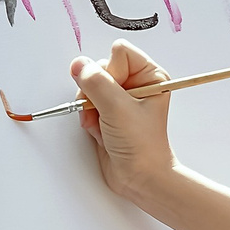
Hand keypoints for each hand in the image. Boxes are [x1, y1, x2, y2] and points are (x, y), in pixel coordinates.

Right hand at [74, 40, 178, 204]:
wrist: (140, 178)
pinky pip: (86, 104)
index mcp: (150, 75)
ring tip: (103, 124)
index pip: (119, 52)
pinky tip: (99, 131)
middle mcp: (135, 84)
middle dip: (95, 92)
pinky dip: (88, 118)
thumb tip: (78, 65)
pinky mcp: (107, 112)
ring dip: (90, 107)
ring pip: (89, 86)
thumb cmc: (142, 145)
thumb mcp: (118, 108)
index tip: (117, 94)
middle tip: (106, 111)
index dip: (111, 71)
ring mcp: (120, 98)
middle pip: (100, 68)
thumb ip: (96, 82)